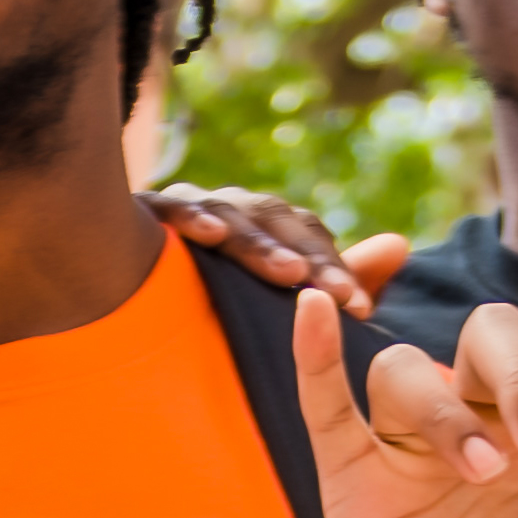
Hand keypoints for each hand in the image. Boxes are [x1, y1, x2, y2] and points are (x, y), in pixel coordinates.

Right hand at [152, 184, 403, 313]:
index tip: (362, 310)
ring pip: (230, 215)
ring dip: (260, 243)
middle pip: (275, 221)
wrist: (118, 294)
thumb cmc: (207, 301)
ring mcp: (186, 206)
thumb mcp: (278, 294)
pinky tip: (208, 233)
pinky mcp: (141, 212)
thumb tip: (399, 245)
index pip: (306, 236)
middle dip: (309, 258)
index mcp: (262, 226)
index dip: (336, 266)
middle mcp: (229, 209)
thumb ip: (335, 275)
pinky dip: (189, 215)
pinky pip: (166, 209)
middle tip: (338, 296)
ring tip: (289, 274)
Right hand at [293, 287, 517, 517]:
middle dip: (515, 378)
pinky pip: (326, 402)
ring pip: (412, 373)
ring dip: (446, 408)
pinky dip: (317, 354)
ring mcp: (414, 445)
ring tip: (479, 474)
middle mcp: (483, 418)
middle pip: (487, 338)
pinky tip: (320, 312)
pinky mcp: (354, 478)